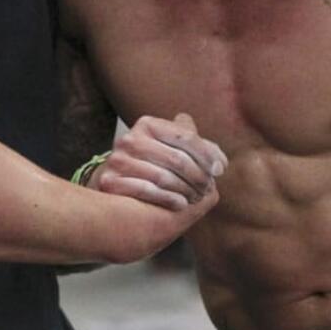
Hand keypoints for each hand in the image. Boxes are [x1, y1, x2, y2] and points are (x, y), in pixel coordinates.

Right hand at [91, 113, 227, 210]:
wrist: (117, 188)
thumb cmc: (153, 166)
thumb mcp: (172, 147)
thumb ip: (197, 148)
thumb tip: (220, 162)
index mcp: (147, 124)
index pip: (186, 137)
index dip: (207, 154)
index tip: (220, 169)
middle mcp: (129, 139)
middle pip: (177, 159)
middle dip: (199, 176)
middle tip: (208, 188)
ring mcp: (118, 160)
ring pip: (165, 177)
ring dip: (186, 190)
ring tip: (196, 197)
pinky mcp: (110, 182)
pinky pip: (148, 191)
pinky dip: (169, 199)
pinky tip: (182, 204)